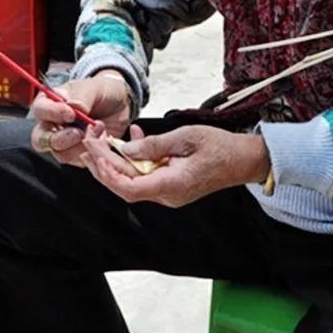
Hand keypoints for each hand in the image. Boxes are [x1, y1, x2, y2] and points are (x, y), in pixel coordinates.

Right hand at [30, 72, 132, 167]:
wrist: (122, 106)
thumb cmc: (102, 92)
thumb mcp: (95, 88)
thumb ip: (82, 96)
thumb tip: (73, 106)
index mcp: (49, 102)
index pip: (40, 110)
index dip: (53, 113)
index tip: (71, 114)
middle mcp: (51, 124)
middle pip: (41, 140)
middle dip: (60, 139)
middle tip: (79, 133)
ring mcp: (63, 142)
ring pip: (60, 153)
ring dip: (81, 145)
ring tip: (99, 128)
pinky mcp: (77, 154)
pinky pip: (78, 160)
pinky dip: (92, 151)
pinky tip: (103, 137)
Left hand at [81, 123, 271, 206]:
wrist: (243, 160)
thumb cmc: (220, 147)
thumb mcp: (186, 137)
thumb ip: (155, 144)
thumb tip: (127, 148)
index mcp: (171, 186)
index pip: (128, 187)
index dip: (107, 172)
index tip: (95, 153)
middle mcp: (167, 195)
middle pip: (125, 186)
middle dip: (103, 166)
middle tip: (89, 144)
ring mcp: (169, 193)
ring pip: (133, 181)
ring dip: (116, 162)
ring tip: (100, 142)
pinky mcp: (171, 186)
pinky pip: (146, 176)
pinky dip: (135, 160)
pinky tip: (132, 140)